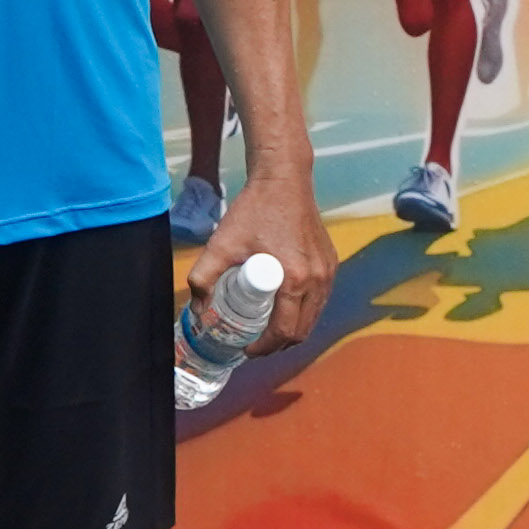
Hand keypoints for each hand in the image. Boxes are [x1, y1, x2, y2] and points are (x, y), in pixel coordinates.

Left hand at [189, 161, 340, 347]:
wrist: (284, 179)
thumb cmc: (254, 210)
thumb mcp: (222, 243)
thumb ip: (203, 276)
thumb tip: (198, 309)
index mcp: (295, 279)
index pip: (284, 330)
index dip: (264, 347)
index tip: (246, 348)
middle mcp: (318, 279)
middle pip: (302, 331)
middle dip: (278, 344)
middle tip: (255, 343)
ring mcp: (328, 271)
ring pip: (313, 317)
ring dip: (292, 329)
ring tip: (267, 329)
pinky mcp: (331, 263)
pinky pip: (319, 299)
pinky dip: (303, 311)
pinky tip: (284, 308)